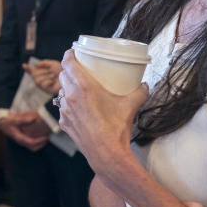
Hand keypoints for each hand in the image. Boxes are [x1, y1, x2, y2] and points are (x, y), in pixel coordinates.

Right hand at [0, 110, 48, 150]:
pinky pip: (31, 143)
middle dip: (42, 144)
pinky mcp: (22, 138)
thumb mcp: (14, 119)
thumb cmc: (7, 121)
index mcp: (19, 137)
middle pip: (33, 147)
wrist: (1, 122)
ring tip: (46, 137)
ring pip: (33, 147)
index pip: (32, 143)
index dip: (40, 141)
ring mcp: (21, 140)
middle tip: (48, 137)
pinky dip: (37, 142)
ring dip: (40, 144)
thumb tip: (34, 119)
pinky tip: (40, 135)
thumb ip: (24, 119)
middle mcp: (20, 141)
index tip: (46, 136)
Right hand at [23, 59, 61, 93]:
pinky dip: (48, 80)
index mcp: (42, 73)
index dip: (27, 69)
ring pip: (37, 80)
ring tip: (52, 76)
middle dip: (40, 71)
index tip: (24, 65)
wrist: (69, 77)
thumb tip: (35, 65)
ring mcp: (43, 85)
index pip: (32, 71)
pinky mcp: (47, 90)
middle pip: (33, 75)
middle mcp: (41, 80)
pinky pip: (43, 84)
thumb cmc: (62, 71)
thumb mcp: (52, 64)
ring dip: (45, 76)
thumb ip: (44, 63)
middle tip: (48, 71)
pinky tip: (53, 81)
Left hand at [57, 49, 147, 172]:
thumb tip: (145, 85)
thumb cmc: (116, 129)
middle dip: (69, 70)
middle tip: (80, 69)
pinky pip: (63, 109)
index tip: (73, 52)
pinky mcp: (64, 123)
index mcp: (83, 87)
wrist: (106, 154)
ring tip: (78, 88)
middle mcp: (70, 96)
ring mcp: (65, 111)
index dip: (69, 55)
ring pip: (61, 92)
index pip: (68, 63)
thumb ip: (139, 92)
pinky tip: (79, 108)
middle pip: (63, 76)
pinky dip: (69, 105)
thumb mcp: (130, 106)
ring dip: (68, 87)